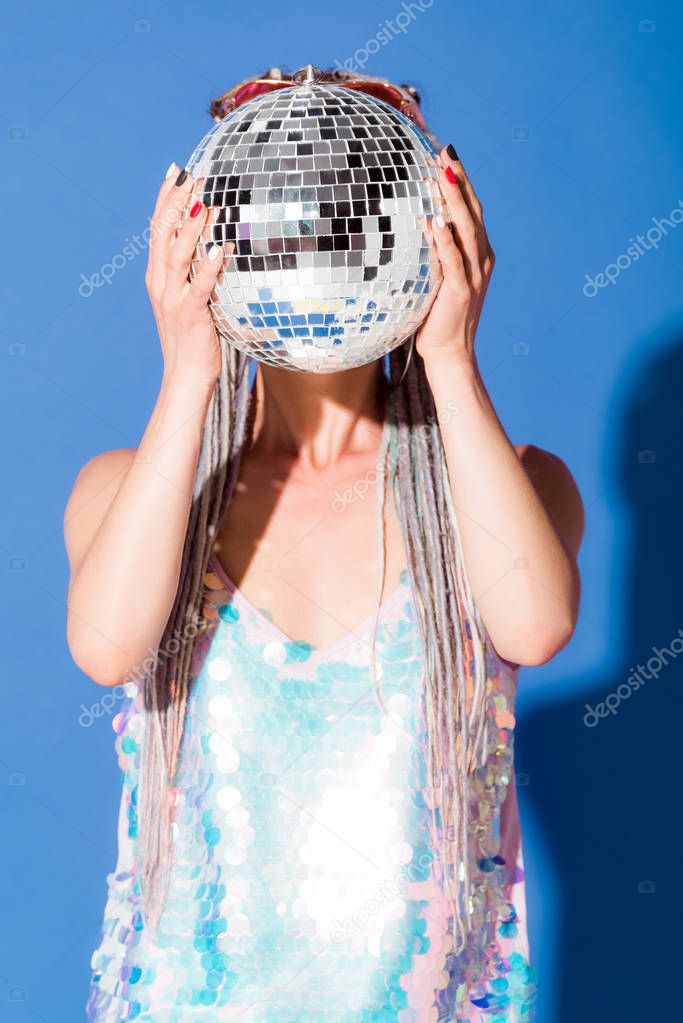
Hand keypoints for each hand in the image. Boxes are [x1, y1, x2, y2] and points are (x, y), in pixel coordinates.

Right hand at [145, 163, 234, 391]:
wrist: (185, 377)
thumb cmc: (194, 340)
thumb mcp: (190, 301)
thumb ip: (197, 275)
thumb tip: (218, 249)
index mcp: (158, 278)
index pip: (157, 230)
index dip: (165, 199)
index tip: (175, 171)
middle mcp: (161, 284)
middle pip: (164, 235)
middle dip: (176, 202)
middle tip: (191, 174)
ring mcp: (173, 299)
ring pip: (178, 255)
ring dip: (193, 228)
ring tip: (207, 203)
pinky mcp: (190, 315)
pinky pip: (200, 286)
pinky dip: (210, 266)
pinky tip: (221, 248)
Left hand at [415, 146, 493, 365]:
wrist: (450, 352)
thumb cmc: (438, 315)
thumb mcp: (436, 276)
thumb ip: (434, 250)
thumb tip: (418, 221)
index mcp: (478, 252)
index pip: (471, 209)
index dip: (461, 181)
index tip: (446, 154)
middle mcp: (481, 259)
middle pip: (473, 211)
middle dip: (459, 181)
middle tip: (445, 152)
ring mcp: (474, 274)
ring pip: (467, 230)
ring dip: (454, 202)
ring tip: (441, 176)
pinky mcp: (462, 290)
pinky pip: (453, 260)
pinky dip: (445, 239)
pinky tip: (435, 221)